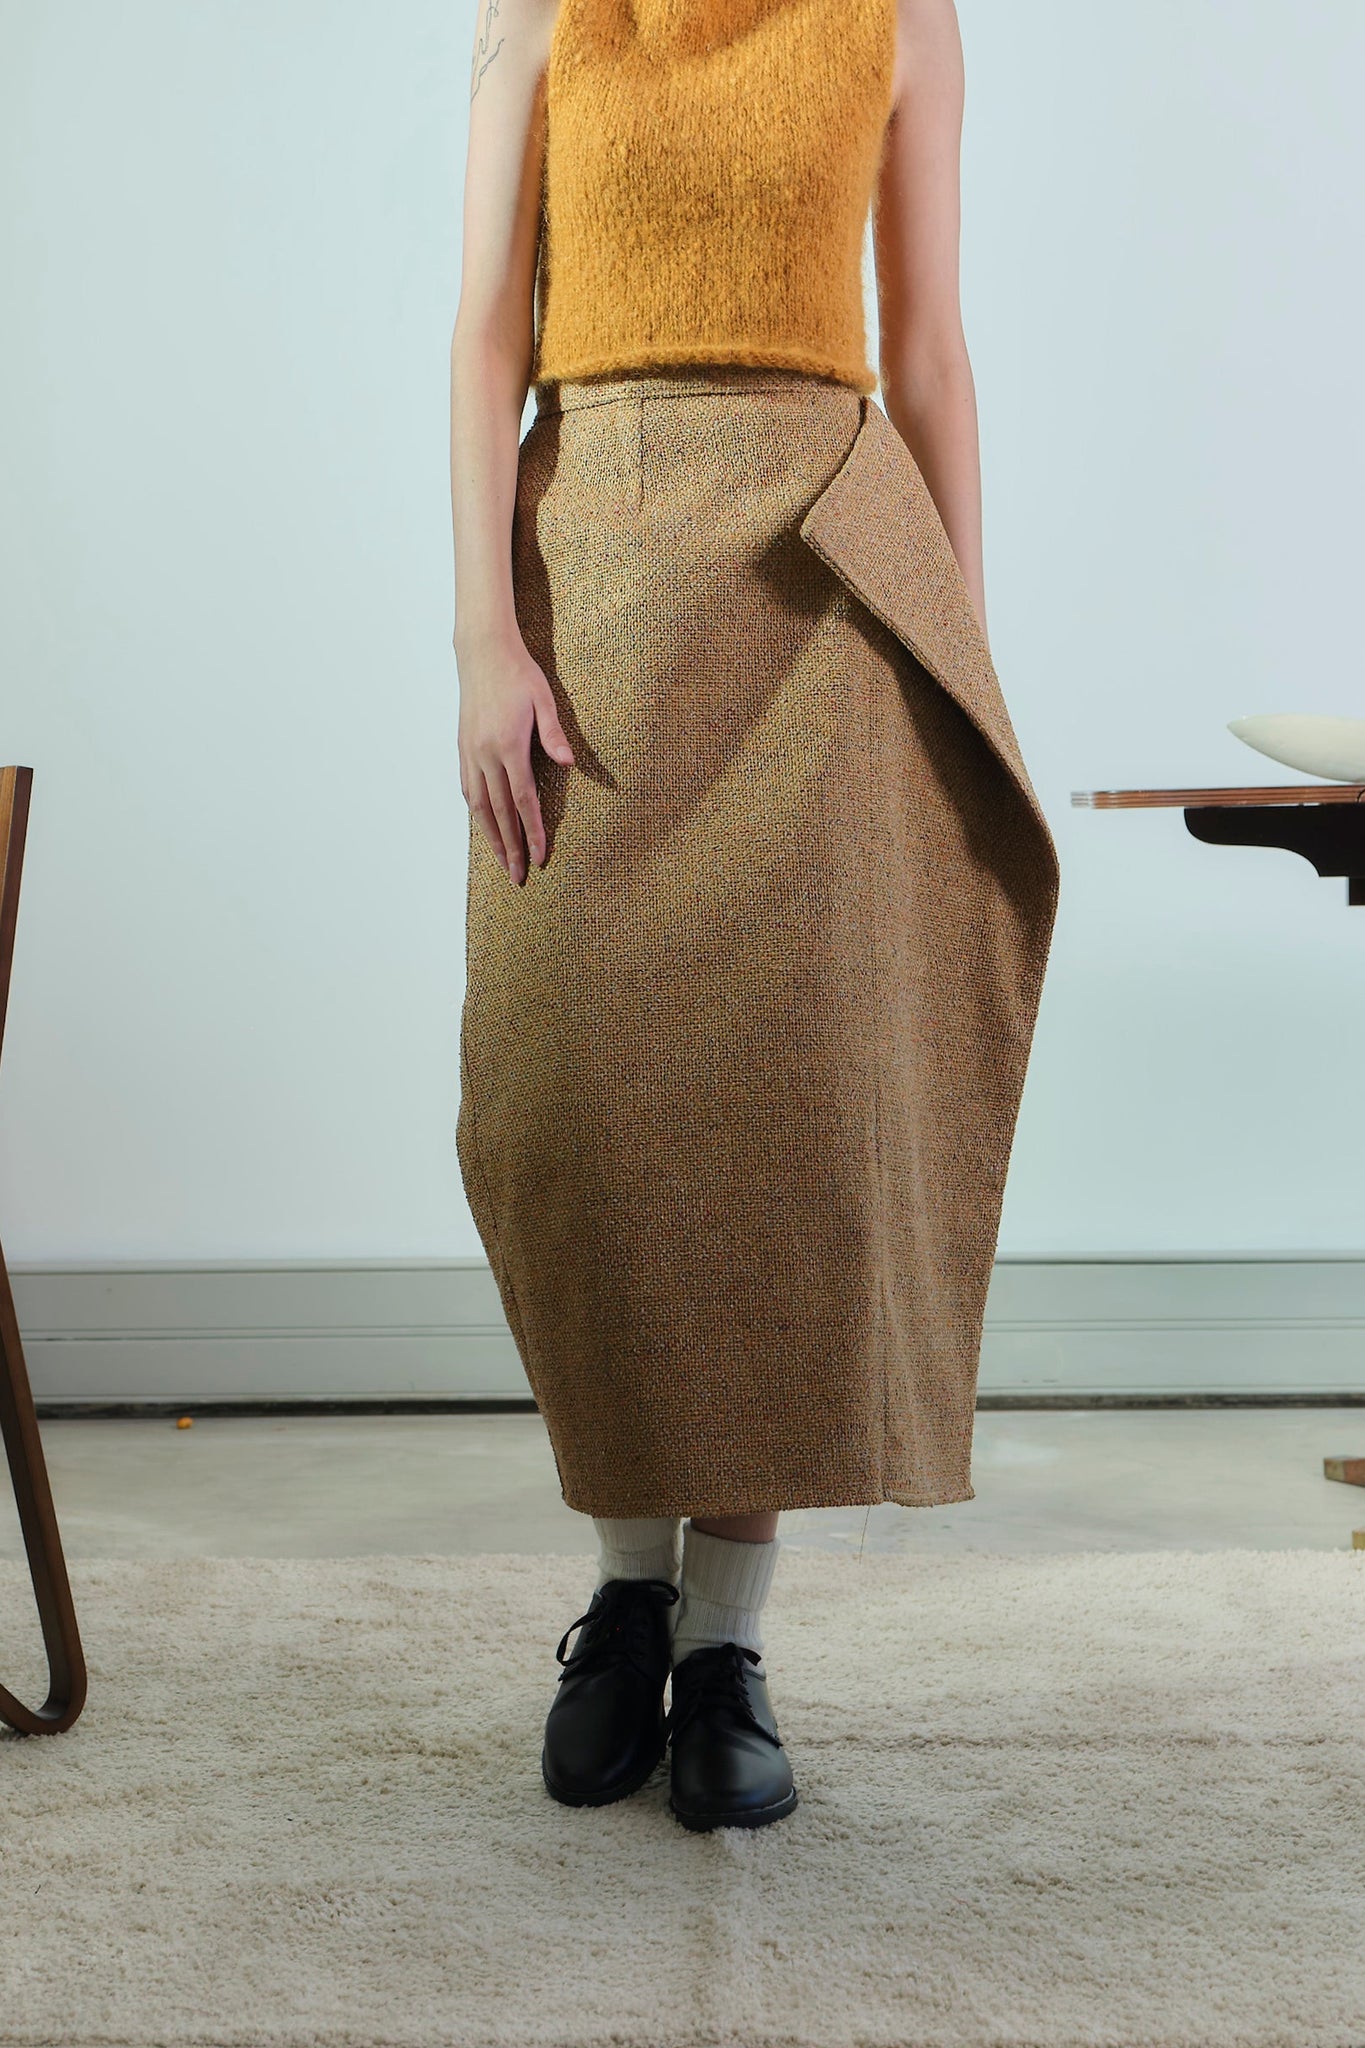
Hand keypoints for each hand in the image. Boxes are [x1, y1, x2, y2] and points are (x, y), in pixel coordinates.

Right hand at [456, 629, 574, 883]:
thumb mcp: (543, 700)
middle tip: (519, 876)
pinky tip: (484, 826)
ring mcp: (470, 753)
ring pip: (479, 806)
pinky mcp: (463, 748)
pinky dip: (477, 813)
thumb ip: (553, 735)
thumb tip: (570, 764)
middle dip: (510, 847)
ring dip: (491, 837)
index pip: (523, 800)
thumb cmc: (518, 673)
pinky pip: (469, 789)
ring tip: (502, 861)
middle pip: (499, 812)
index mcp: (508, 745)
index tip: (540, 856)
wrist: (482, 652)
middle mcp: (485, 754)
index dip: (532, 831)